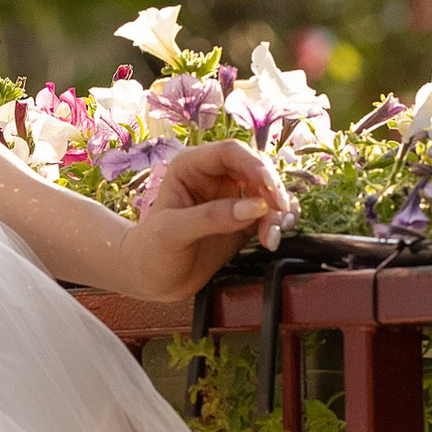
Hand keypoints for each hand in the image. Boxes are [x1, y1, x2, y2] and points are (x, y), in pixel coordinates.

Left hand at [118, 139, 289, 299]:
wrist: (152, 279)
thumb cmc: (151, 251)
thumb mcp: (173, 232)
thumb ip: (212, 217)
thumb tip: (254, 208)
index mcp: (191, 166)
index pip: (229, 152)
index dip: (254, 164)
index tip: (270, 187)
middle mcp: (214, 176)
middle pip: (256, 169)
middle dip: (272, 190)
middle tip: (279, 214)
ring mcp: (231, 198)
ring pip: (267, 192)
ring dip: (278, 210)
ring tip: (275, 234)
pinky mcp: (243, 220)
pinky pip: (269, 213)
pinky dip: (278, 222)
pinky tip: (275, 238)